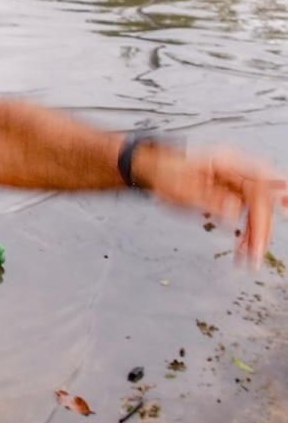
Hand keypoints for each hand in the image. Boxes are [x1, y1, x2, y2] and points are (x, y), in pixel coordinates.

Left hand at [140, 144, 287, 266]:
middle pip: (260, 198)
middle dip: (261, 228)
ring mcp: (232, 182)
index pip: (259, 179)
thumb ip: (209, 198)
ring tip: (247, 260)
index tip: (287, 208)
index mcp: (224, 162)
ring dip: (254, 235)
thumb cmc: (161, 172)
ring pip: (255, 209)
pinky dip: (244, 233)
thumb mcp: (180, 188)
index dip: (277, 193)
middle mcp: (233, 171)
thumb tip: (235, 210)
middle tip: (255, 255)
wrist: (148, 168)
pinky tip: (241, 250)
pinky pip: (245, 214)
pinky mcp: (228, 194)